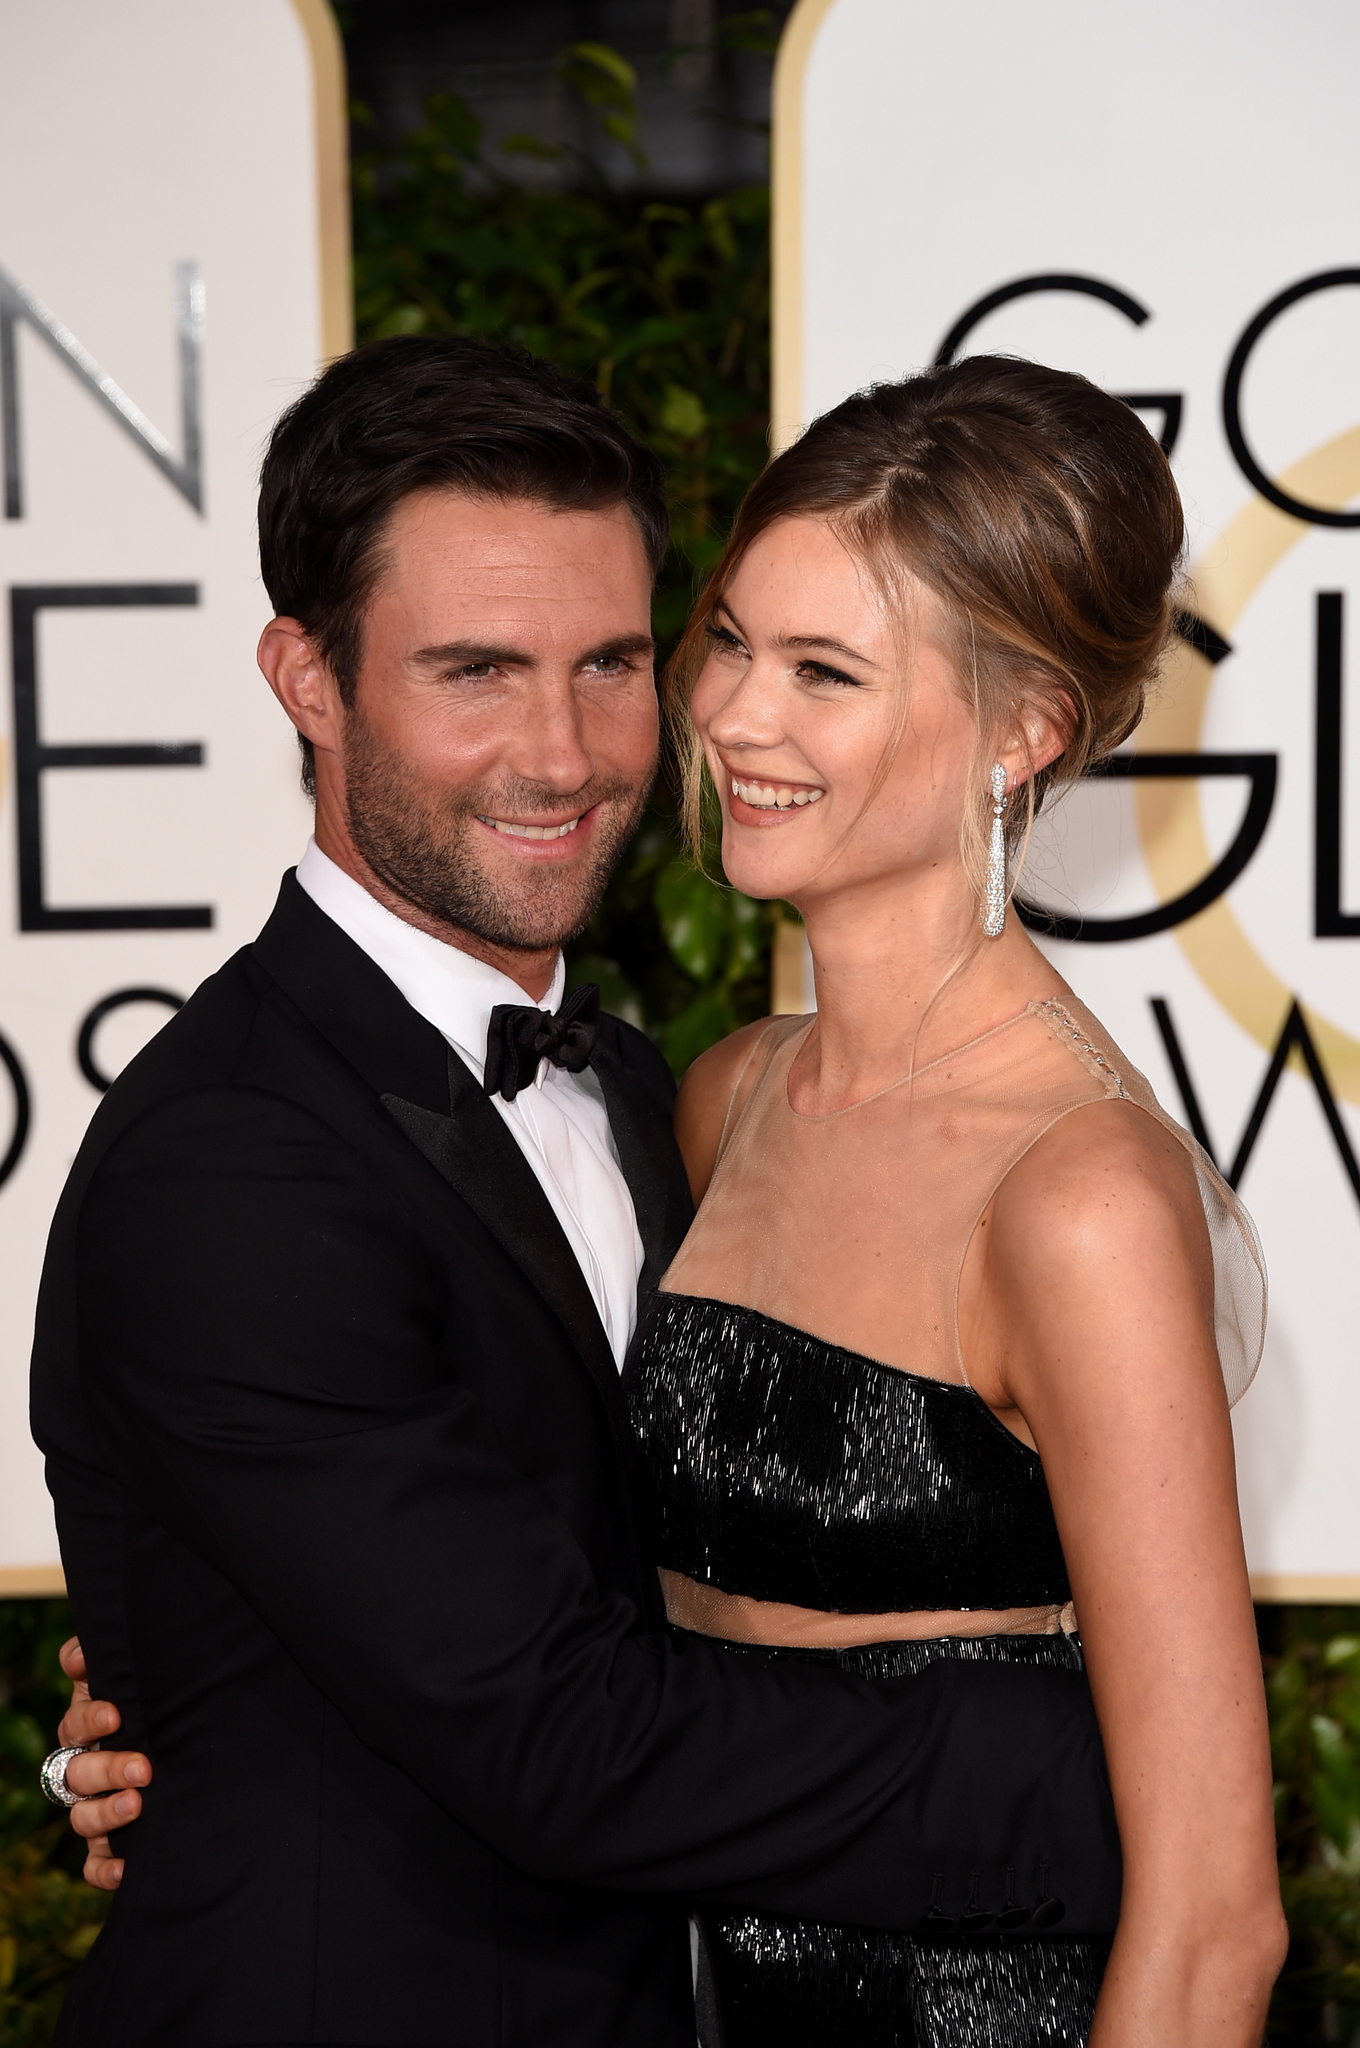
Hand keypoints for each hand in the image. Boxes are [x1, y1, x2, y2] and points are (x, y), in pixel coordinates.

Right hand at [56, 1636, 152, 1890]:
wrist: (197, 1744)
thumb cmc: (162, 1707)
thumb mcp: (142, 1678)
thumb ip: (105, 1662)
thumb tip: (79, 1657)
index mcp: (90, 1729)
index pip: (75, 1725)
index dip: (89, 1719)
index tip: (116, 1714)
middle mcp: (86, 1771)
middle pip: (77, 1774)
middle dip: (107, 1769)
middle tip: (143, 1767)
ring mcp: (95, 1809)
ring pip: (81, 1819)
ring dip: (105, 1814)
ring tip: (136, 1806)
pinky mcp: (108, 1847)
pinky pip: (94, 1865)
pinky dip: (104, 1869)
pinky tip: (126, 1868)